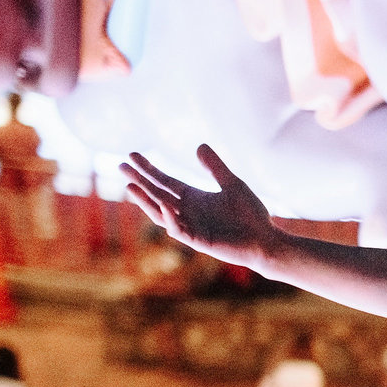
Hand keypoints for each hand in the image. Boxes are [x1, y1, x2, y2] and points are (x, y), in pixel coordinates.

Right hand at [122, 146, 278, 269]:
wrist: (266, 239)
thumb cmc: (250, 214)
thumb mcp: (232, 184)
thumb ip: (215, 167)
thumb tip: (199, 145)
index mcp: (193, 197)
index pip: (164, 181)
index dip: (148, 169)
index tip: (132, 154)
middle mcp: (188, 211)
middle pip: (157, 193)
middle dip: (139, 180)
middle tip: (120, 165)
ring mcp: (192, 226)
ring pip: (162, 213)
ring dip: (146, 201)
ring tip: (130, 186)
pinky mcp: (200, 241)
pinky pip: (180, 230)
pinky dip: (172, 219)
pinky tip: (163, 205)